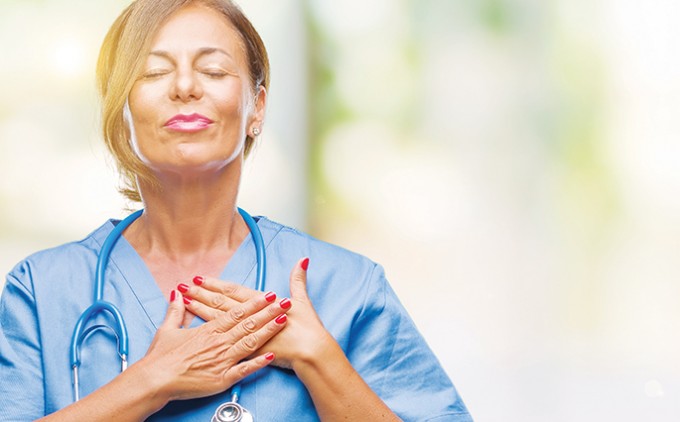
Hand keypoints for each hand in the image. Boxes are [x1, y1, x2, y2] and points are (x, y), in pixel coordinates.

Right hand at [138, 289, 286, 402]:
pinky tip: (272, 356)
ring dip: (268, 331)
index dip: (255, 303)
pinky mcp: (222, 379)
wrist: (154, 380)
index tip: (268, 294)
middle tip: (284, 303)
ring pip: (250, 342)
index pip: (237, 312)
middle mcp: (218, 342)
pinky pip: (244, 370)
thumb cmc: (160, 357)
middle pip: (248, 324)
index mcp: (208, 330)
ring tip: (283, 321)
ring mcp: (222, 360)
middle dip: (268, 312)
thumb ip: (175, 311)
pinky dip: (258, 363)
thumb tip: (177, 295)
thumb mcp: (166, 329)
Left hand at [179, 258, 337, 369]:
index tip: (200, 278)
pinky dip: (210, 334)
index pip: (232, 292)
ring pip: (219, 320)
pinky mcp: (246, 351)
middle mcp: (251, 318)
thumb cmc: (307, 329)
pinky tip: (197, 330)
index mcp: (262, 304)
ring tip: (186, 301)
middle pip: (221, 304)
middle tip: (185, 286)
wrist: (310, 352)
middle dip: (202, 294)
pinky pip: (222, 340)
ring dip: (202, 309)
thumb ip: (298, 280)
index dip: (215, 285)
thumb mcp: (302, 301)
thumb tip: (302, 260)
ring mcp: (247, 334)